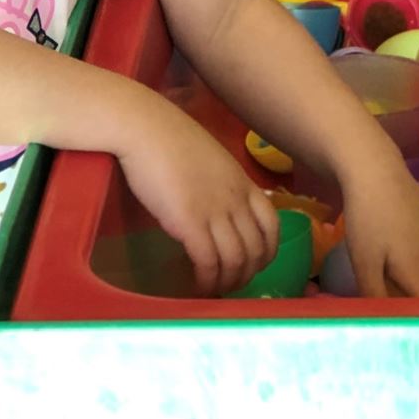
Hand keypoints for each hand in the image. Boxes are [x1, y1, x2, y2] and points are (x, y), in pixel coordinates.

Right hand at [115, 94, 279, 294]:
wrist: (146, 129)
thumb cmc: (170, 139)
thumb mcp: (210, 160)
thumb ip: (220, 183)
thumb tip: (216, 205)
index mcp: (243, 182)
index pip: (272, 224)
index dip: (268, 251)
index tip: (254, 264)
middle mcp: (236, 199)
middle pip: (257, 248)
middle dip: (247, 273)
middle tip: (231, 285)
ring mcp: (215, 210)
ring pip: (236, 260)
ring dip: (227, 282)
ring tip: (213, 290)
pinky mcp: (190, 222)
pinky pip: (208, 262)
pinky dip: (206, 280)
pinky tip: (197, 285)